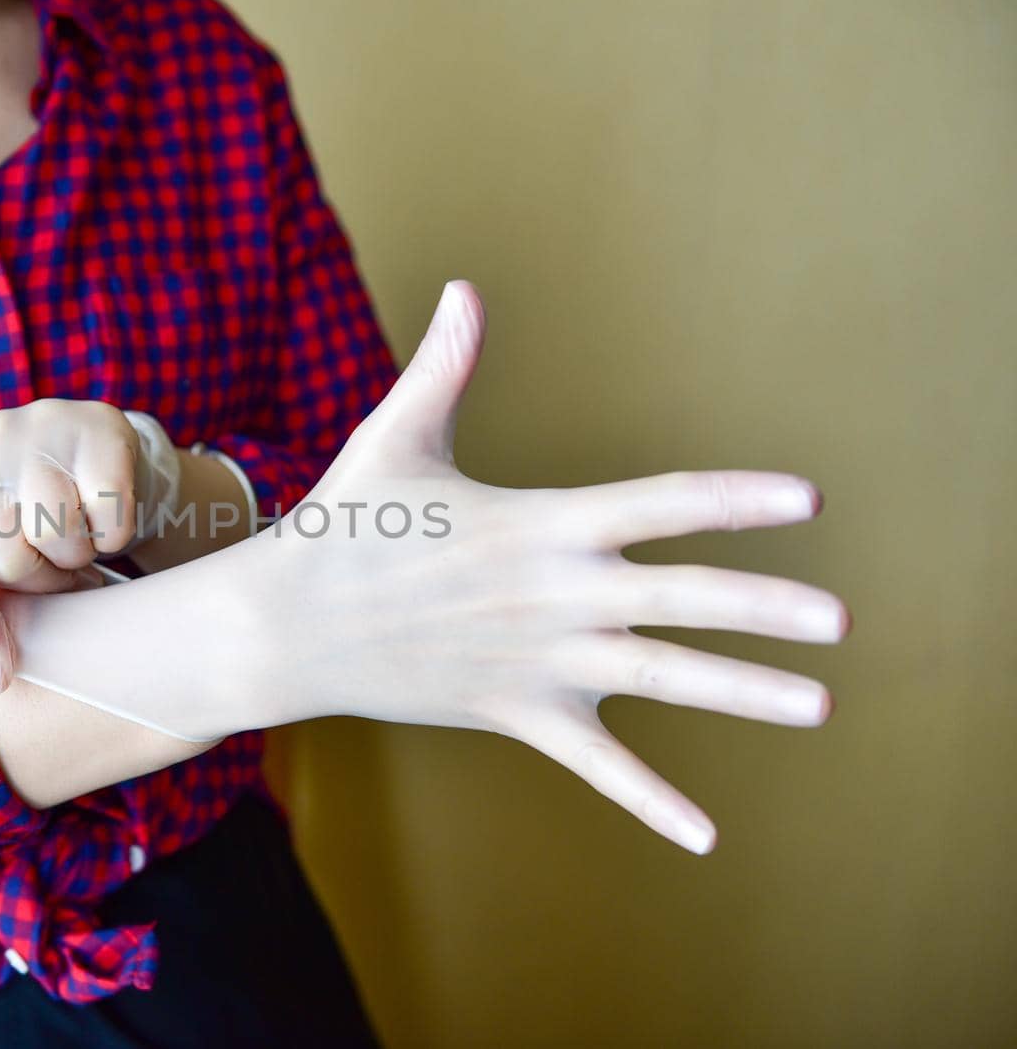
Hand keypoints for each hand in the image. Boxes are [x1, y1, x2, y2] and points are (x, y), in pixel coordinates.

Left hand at [0, 399, 141, 695]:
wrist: (88, 453)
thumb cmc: (29, 515)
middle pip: (11, 557)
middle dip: (39, 575)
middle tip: (49, 557)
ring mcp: (40, 424)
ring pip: (60, 537)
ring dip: (76, 554)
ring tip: (74, 531)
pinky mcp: (97, 425)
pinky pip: (108, 514)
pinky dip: (114, 531)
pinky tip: (102, 510)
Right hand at [257, 280, 848, 853]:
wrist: (288, 622)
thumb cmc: (347, 522)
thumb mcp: (397, 437)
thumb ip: (445, 365)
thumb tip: (463, 289)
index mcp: (541, 522)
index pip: (662, 503)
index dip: (738, 500)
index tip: (808, 501)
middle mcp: (555, 593)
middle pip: (683, 598)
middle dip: (767, 608)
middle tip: (839, 622)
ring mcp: (539, 659)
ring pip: (660, 679)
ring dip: (744, 693)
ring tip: (820, 704)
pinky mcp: (515, 710)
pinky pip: (595, 763)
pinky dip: (650, 801)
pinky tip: (705, 838)